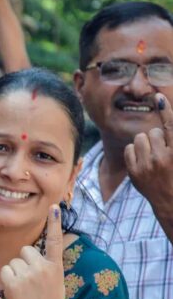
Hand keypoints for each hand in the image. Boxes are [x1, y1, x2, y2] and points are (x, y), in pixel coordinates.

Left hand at [1, 205, 67, 298]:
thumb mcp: (54, 286)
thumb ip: (44, 269)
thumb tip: (27, 255)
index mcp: (56, 269)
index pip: (55, 241)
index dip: (55, 223)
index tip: (54, 206)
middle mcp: (43, 268)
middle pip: (26, 251)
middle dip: (24, 262)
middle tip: (30, 283)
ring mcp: (28, 275)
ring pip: (13, 261)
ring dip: (14, 272)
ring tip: (24, 291)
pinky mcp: (13, 282)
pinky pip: (5, 270)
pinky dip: (6, 279)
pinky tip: (15, 293)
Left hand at [125, 93, 172, 215]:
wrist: (170, 202)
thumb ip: (171, 139)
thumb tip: (167, 117)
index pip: (171, 127)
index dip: (166, 110)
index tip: (158, 96)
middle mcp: (163, 158)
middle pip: (154, 132)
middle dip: (159, 138)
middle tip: (164, 151)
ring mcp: (147, 166)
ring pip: (140, 138)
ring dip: (147, 143)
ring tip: (154, 155)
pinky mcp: (134, 172)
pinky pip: (130, 148)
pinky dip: (136, 152)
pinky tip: (144, 161)